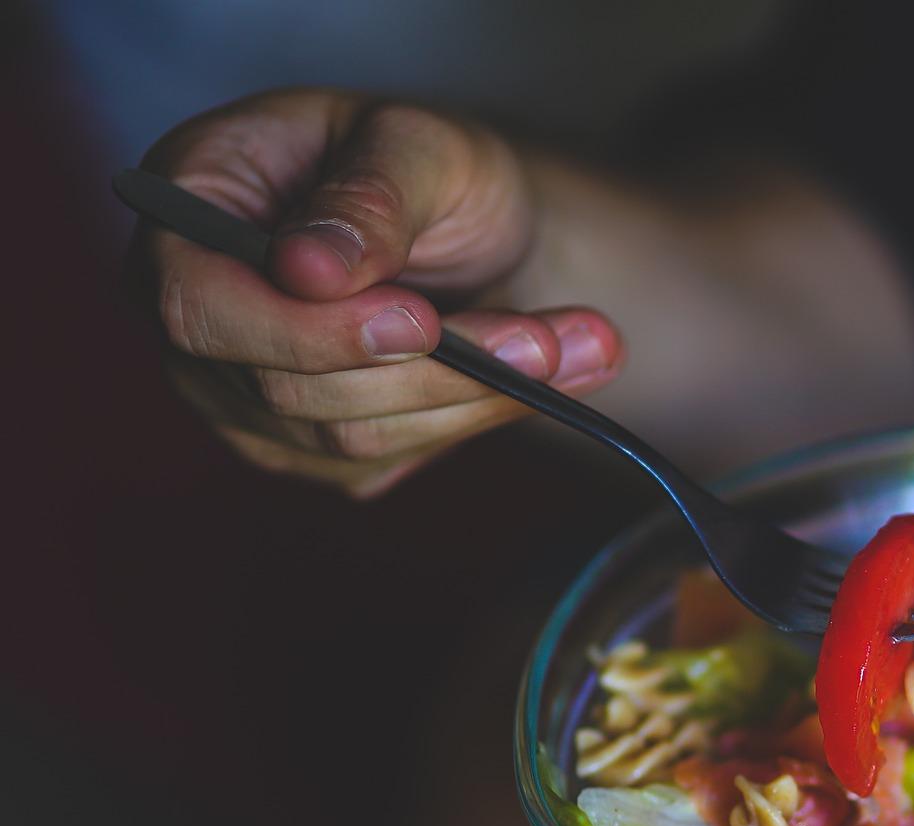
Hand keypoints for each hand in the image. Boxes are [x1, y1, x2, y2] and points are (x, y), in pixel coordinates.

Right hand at [135, 90, 624, 495]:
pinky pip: (391, 455)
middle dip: (435, 371)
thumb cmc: (423, 165)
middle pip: (288, 388)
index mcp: (187, 211)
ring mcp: (243, 394)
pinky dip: (479, 417)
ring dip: (480, 398)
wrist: (469, 225)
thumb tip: (309, 267)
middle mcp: (195, 316)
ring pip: (350, 436)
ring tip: (587, 345)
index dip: (306, 331)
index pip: (199, 307)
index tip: (421, 322)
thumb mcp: (415, 143)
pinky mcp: (310, 446)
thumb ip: (369, 197)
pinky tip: (549, 377)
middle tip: (552, 339)